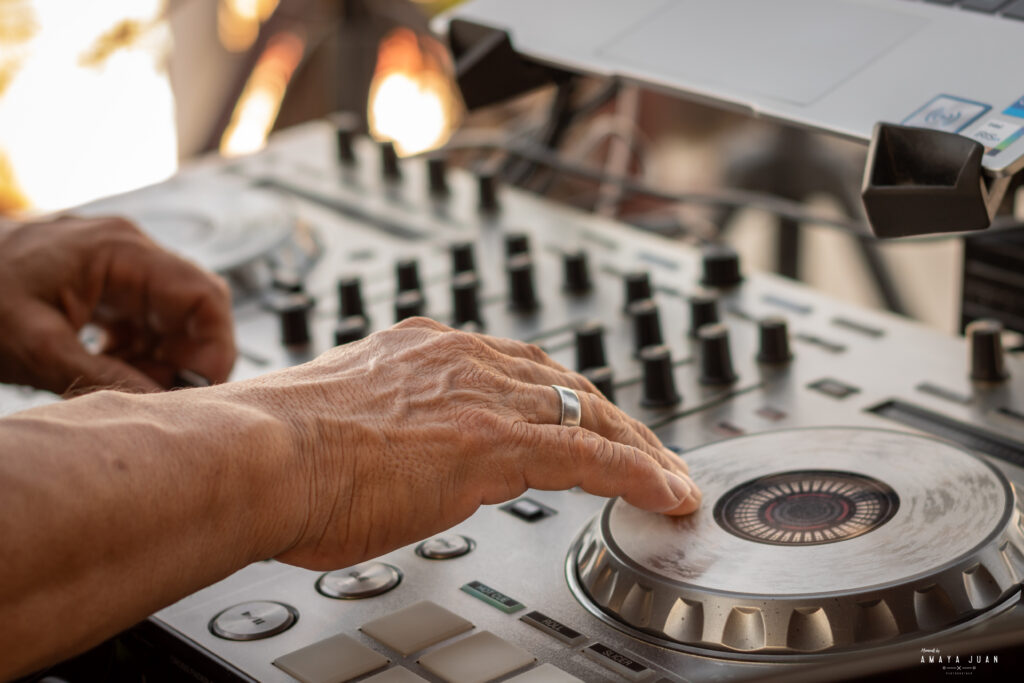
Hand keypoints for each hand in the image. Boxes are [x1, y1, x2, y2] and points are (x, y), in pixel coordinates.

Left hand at [0, 216, 234, 394]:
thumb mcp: (37, 347)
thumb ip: (103, 376)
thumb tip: (160, 405)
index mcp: (119, 252)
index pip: (203, 295)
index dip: (215, 346)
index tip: (200, 389)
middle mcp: (128, 251)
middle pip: (195, 306)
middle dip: (189, 355)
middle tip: (164, 395)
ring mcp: (117, 265)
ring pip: (173, 316)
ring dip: (163, 356)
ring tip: (131, 386)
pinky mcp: (105, 282)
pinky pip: (145, 317)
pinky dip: (141, 349)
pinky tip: (113, 370)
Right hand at [220, 317, 700, 569]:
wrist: (260, 455)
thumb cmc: (277, 451)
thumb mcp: (339, 420)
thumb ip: (380, 426)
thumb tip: (382, 454)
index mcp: (423, 351)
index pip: (515, 367)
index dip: (557, 395)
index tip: (576, 416)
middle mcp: (463, 362)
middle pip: (565, 385)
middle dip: (611, 417)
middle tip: (643, 447)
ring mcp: (485, 398)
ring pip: (591, 415)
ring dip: (637, 447)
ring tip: (667, 477)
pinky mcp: (499, 443)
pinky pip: (593, 457)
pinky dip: (639, 475)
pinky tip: (666, 493)